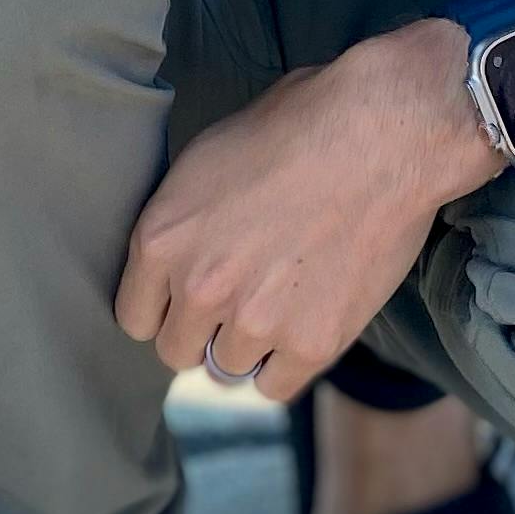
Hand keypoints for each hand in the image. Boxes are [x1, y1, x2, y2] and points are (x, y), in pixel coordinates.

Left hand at [115, 25, 493, 401]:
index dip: (164, 309)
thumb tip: (178, 257)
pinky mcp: (311, 342)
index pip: (135, 317)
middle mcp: (199, 287)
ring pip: (227, 370)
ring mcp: (254, 320)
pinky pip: (276, 387)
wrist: (379, 137)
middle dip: (202, 332)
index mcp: (160, 239)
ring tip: (279, 302)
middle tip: (236, 302)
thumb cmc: (297, 126)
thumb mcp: (208, 158)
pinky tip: (301, 327)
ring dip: (248, 346)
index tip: (185, 301)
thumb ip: (182, 221)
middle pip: (176, 352)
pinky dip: (285, 364)